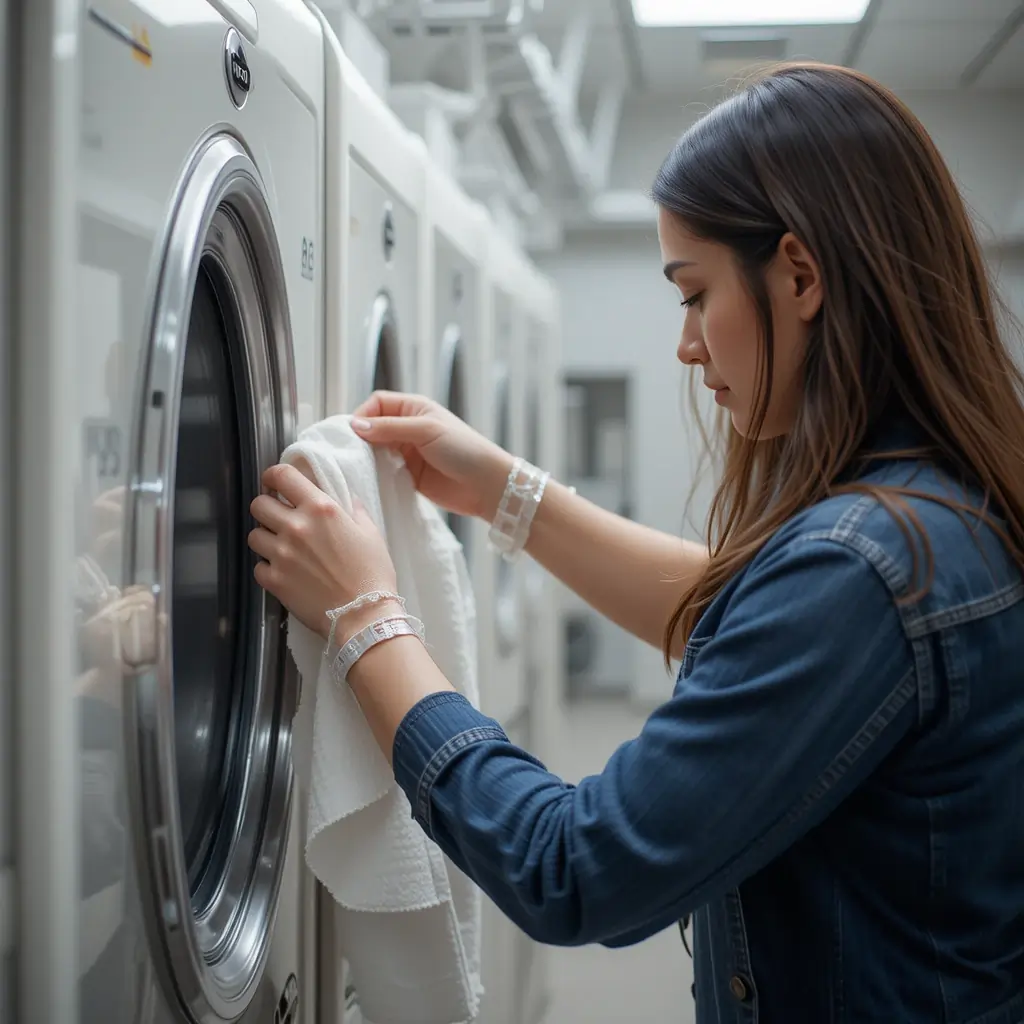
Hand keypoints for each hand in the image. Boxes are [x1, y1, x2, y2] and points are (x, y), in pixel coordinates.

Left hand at [248, 461, 397, 639]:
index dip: (273, 476)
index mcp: (320, 509)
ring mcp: (281, 554)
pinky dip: (268, 568)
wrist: (364, 615)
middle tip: (280, 518)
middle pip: (258, 504)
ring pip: (254, 535)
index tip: (276, 482)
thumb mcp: (370, 533)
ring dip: (266, 538)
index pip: (282, 475)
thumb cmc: (372, 574)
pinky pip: (258, 566)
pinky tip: (286, 572)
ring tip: (283, 547)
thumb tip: (343, 498)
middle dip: (267, 508)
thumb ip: (352, 509)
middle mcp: (296, 527)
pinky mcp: (274, 580)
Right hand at [351, 391, 513, 520]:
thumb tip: (355, 425)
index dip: (362, 415)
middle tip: (349, 454)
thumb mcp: (426, 431)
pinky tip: (369, 481)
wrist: (487, 485)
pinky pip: (384, 472)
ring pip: (376, 451)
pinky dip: (375, 475)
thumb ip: (390, 427)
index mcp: (414, 409)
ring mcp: (408, 453)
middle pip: (373, 428)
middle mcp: (408, 428)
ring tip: (356, 468)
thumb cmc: (463, 450)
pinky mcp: (408, 476)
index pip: (377, 403)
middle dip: (361, 439)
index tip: (351, 434)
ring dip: (366, 458)